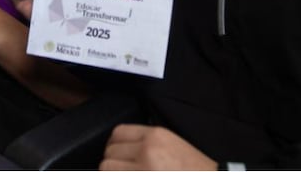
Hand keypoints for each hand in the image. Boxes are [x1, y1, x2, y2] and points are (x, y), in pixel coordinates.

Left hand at [101, 125, 215, 170]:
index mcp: (156, 135)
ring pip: (106, 168)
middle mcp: (146, 150)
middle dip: (112, 162)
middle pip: (110, 152)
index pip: (118, 133)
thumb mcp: (173, 144)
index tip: (116, 153)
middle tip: (122, 169)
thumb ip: (148, 141)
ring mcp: (142, 169)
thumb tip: (122, 147)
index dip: (114, 145)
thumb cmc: (193, 168)